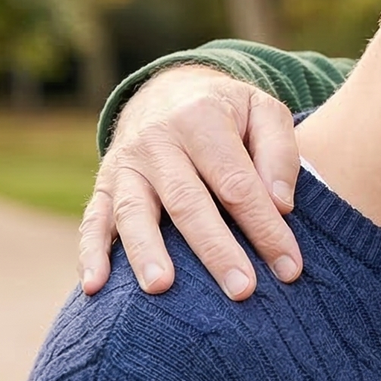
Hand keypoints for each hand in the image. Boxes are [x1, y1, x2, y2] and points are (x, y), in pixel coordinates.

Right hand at [78, 65, 302, 299]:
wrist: (169, 91)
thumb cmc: (229, 112)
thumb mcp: (264, 111)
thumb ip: (279, 153)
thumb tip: (280, 206)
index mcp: (201, 118)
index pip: (236, 183)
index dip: (264, 227)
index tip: (289, 268)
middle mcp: (157, 140)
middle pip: (187, 202)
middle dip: (215, 250)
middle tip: (242, 290)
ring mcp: (126, 164)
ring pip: (134, 212)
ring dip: (146, 252)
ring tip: (162, 288)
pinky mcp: (105, 184)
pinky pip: (94, 219)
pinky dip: (91, 253)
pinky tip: (95, 286)